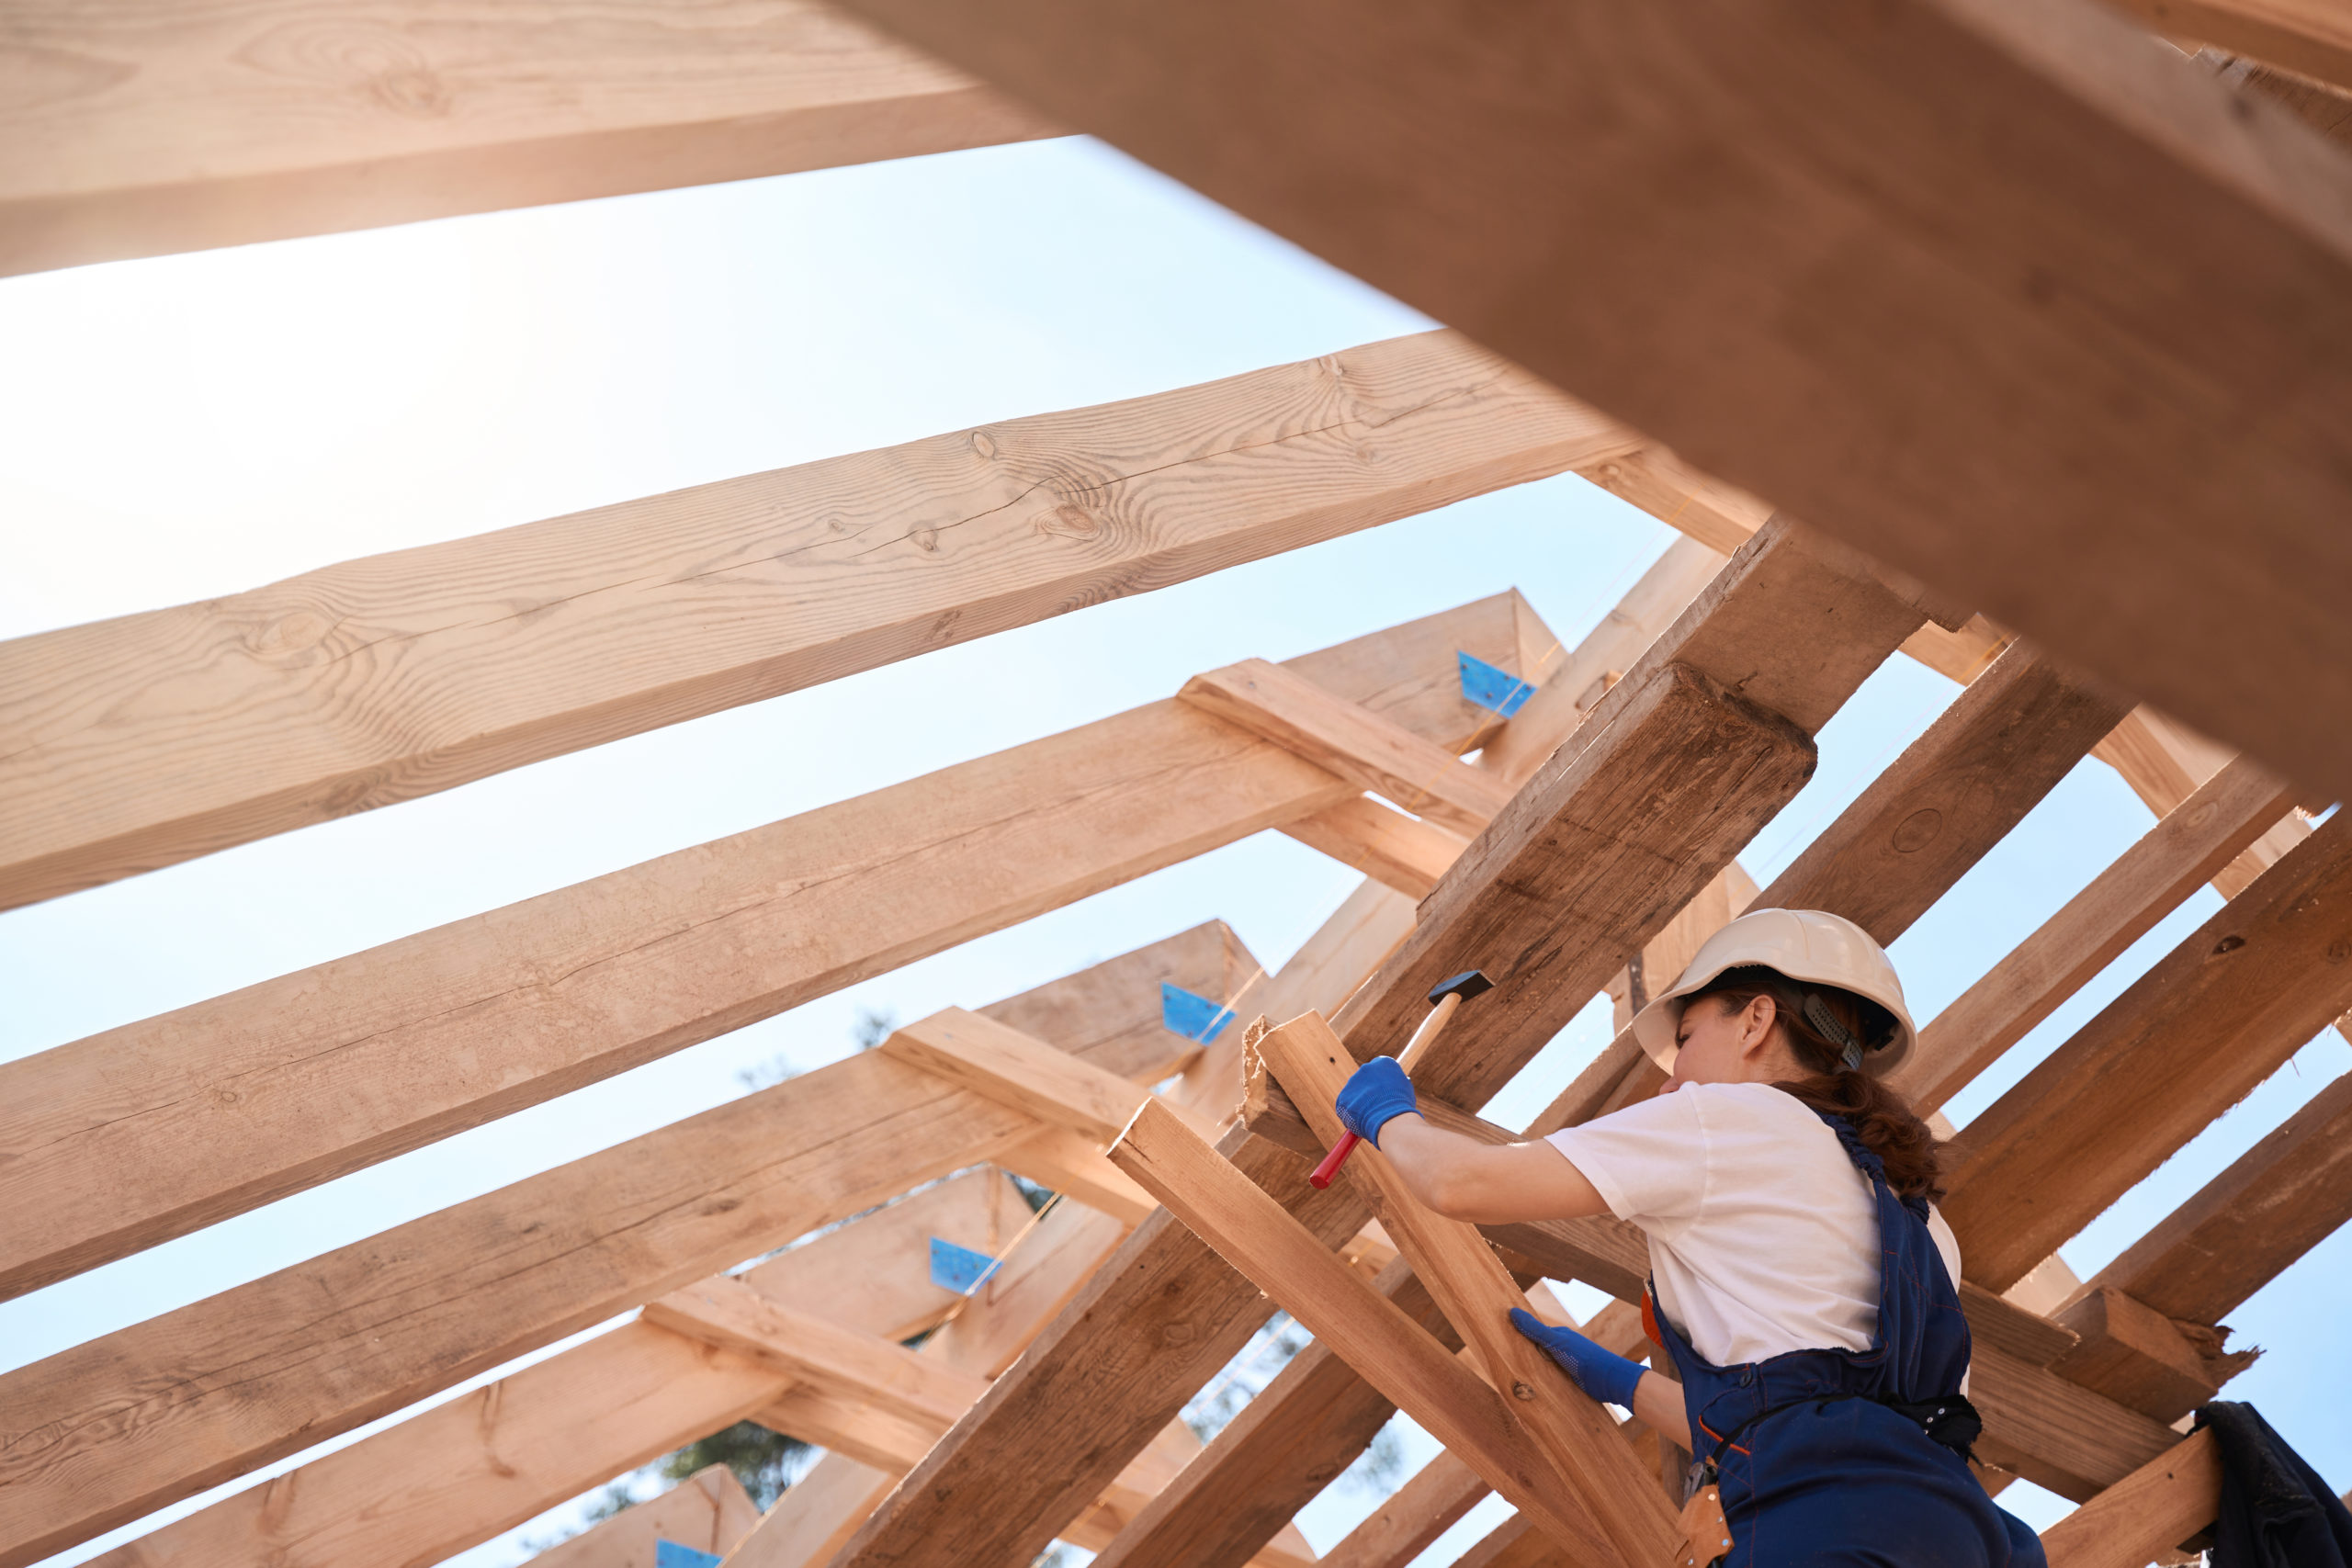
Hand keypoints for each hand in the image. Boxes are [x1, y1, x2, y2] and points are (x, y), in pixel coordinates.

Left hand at [1334, 1056, 1418, 1146]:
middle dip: (1368, 1093)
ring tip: (1372, 1116)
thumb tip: (1395, 1087)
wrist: (1390, 1119)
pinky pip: (1346, 1106)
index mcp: (1383, 1063)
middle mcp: (1366, 1068)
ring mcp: (1353, 1082)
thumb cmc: (1403, 1106)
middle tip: (1377, 1106)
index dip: (1381, 1084)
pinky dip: (1352, 1115)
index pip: (1379, 1070)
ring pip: (1355, 1094)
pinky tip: (1363, 1121)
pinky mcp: (1343, 1097)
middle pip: (1364, 1080)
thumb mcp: (1405, 1090)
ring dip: (1360, 1104)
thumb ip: (1397, 1084)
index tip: (1384, 1095)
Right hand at [1510, 1307, 1645, 1407]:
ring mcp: (1565, 1367)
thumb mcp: (1556, 1342)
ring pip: (1542, 1368)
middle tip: (1499, 1362)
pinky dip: (1541, 1384)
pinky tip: (1530, 1390)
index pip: (1532, 1334)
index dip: (1517, 1335)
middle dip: (1522, 1356)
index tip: (1497, 1338)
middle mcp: (1560, 1350)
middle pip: (1536, 1352)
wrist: (1609, 1380)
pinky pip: (1550, 1381)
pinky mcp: (1569, 1382)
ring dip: (1531, 1373)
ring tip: (1511, 1379)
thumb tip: (1512, 1311)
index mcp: (1557, 1337)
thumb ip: (1535, 1330)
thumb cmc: (1583, 1357)